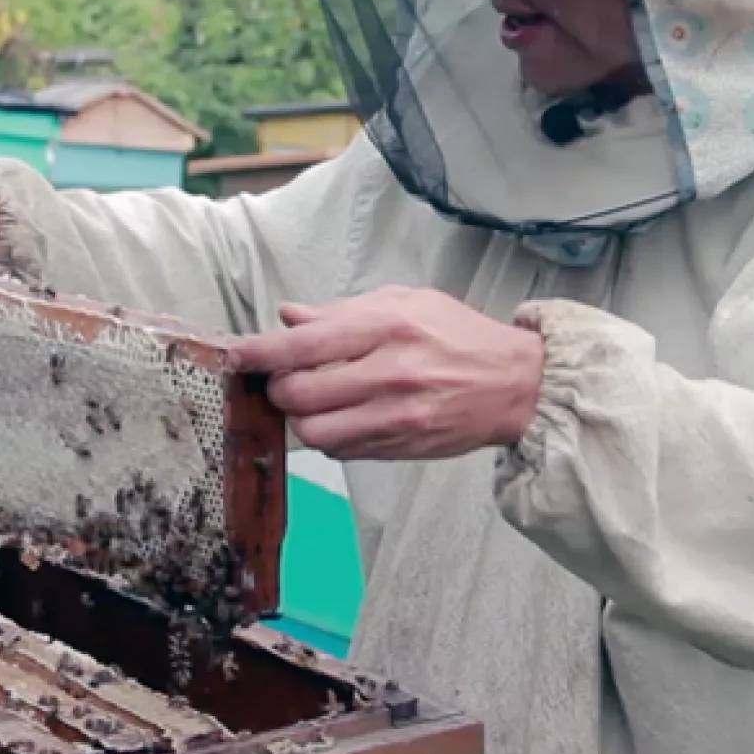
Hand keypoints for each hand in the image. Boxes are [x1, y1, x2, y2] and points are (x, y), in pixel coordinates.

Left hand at [229, 286, 544, 460]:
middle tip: (284, 380)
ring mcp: (397, 416)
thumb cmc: (457, 335)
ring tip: (313, 402)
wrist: (516, 384)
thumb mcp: (405, 303)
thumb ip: (342, 312)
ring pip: (316, 432)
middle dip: (279, 390)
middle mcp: (391, 373)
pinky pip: (343, 450)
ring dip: (302, 419)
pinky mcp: (402, 447)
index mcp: (389, 327)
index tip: (238, 355)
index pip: (306, 344)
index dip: (262, 352)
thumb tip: (289, 316)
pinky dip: (331, 435)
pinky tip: (345, 417)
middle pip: (301, 395)